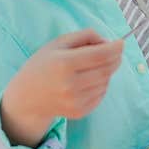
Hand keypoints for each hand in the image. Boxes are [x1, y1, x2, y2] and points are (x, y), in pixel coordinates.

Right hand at [0, 29, 124, 146]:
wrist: (27, 97)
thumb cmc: (43, 65)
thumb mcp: (58, 43)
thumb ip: (85, 36)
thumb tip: (109, 42)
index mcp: (63, 63)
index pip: (100, 55)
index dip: (115, 48)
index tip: (121, 43)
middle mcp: (70, 84)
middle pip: (106, 69)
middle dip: (115, 58)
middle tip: (114, 52)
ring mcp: (75, 101)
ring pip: (106, 82)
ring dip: (106, 72)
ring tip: (92, 67)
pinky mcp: (79, 112)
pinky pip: (101, 95)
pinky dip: (101, 85)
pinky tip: (87, 81)